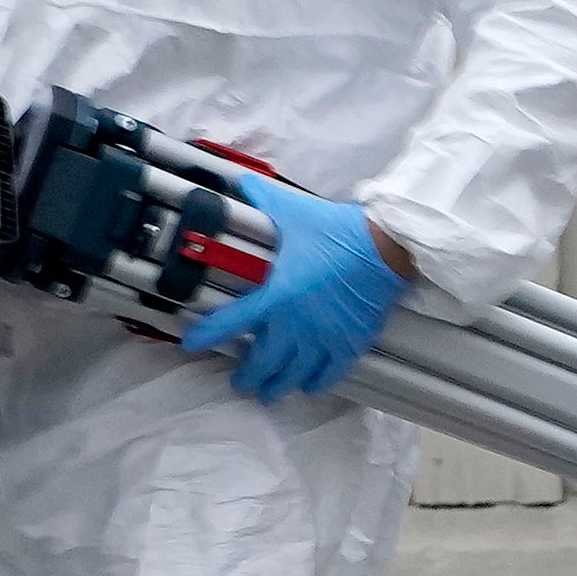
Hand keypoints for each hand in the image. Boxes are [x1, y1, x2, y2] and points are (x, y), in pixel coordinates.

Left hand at [180, 171, 409, 402]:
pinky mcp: (350, 343)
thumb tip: (243, 182)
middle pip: (262, 362)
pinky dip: (316, 383)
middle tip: (240, 380)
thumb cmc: (337, 231)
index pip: (230, 322)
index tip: (191, 345)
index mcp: (276, 295)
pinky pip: (329, 374)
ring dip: (277, 386)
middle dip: (248, 375)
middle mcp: (295, 324)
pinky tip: (309, 387)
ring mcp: (323, 337)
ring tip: (267, 393)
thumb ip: (264, 201)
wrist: (385, 247)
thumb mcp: (294, 212)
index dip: (206, 336)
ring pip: (293, 375)